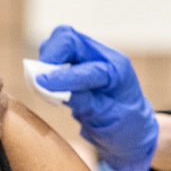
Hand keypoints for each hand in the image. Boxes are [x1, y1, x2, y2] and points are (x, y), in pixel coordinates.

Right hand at [36, 25, 157, 170]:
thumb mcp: (107, 119)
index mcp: (117, 70)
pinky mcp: (76, 63)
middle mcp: (103, 57)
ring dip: (47, 60)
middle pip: (69, 39)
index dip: (64, 76)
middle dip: (51, 56)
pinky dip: (46, 65)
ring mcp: (89, 57)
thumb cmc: (124, 127)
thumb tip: (52, 87)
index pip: (88, 67)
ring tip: (42, 83)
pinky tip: (46, 84)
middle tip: (39, 79)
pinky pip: (55, 54)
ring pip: (59, 42)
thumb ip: (82, 101)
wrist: (131, 131)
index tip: (41, 84)